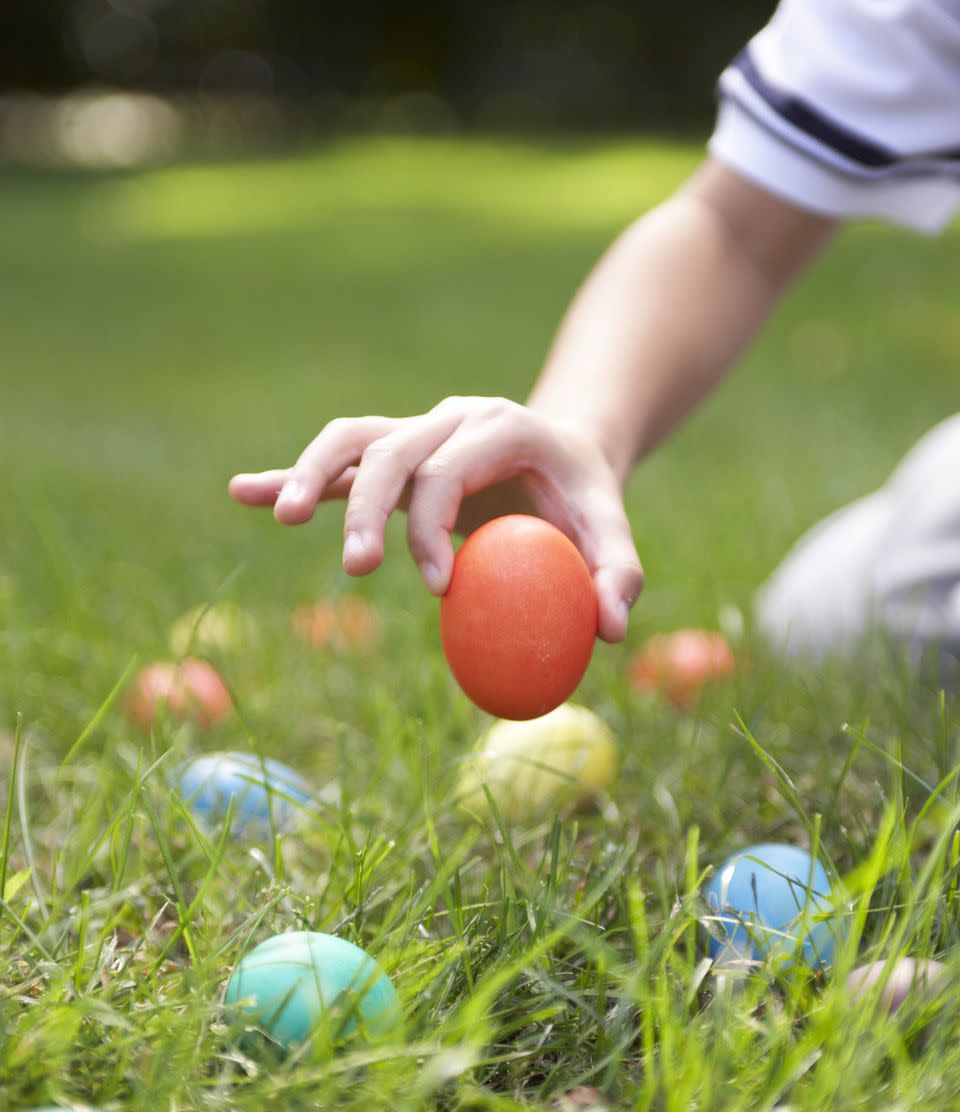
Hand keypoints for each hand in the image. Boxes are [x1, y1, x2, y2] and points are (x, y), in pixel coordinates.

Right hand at [229, 396, 643, 641]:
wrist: (567, 456)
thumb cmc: (586, 502)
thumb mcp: (613, 533)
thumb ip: (618, 576)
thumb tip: (609, 633)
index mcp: (505, 427)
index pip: (451, 467)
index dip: (434, 524)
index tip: (437, 586)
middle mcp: (454, 418)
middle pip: (393, 451)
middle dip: (367, 508)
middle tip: (359, 570)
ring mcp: (419, 430)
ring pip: (354, 440)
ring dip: (313, 475)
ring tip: (281, 518)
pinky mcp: (394, 451)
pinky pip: (338, 460)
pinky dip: (289, 474)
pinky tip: (241, 490)